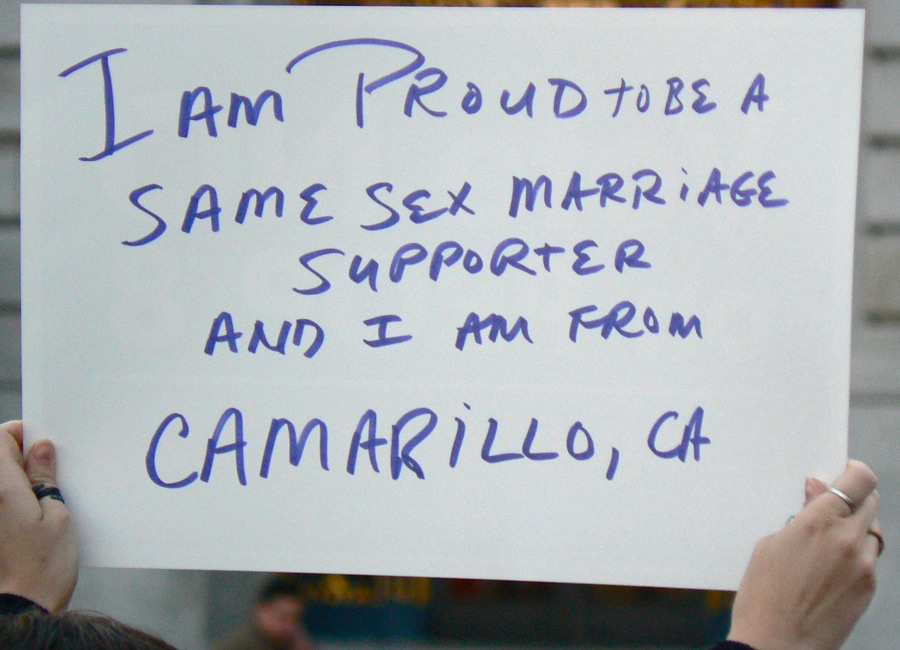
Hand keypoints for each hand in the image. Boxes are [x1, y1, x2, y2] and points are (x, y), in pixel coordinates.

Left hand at [0, 420, 77, 611]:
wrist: (22, 608)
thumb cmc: (41, 569)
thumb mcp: (57, 515)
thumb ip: (44, 478)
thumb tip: (40, 450)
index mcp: (2, 489)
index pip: (0, 439)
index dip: (20, 434)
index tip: (41, 441)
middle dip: (23, 457)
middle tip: (50, 471)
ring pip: (2, 483)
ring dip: (20, 481)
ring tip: (44, 497)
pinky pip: (3, 503)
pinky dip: (16, 501)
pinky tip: (35, 516)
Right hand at [727, 460, 880, 649]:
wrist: (776, 643)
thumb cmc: (762, 593)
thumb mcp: (770, 544)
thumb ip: (802, 516)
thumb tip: (818, 494)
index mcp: (819, 521)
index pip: (858, 481)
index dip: (855, 473)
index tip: (846, 474)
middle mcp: (848, 538)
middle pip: (872, 502)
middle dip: (856, 499)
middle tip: (835, 507)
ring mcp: (863, 566)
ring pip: (874, 532)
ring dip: (858, 529)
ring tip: (833, 542)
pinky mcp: (869, 589)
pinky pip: (870, 560)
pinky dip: (858, 556)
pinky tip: (834, 568)